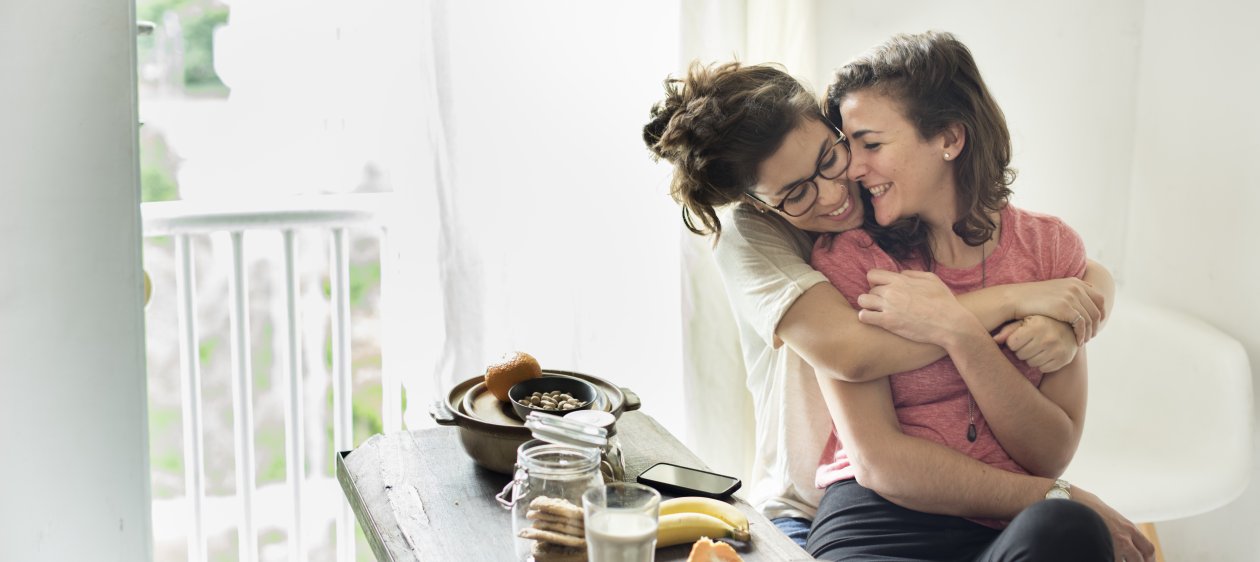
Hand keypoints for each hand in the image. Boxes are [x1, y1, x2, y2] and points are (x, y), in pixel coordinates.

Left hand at [856, 269, 982, 346]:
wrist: (950, 323)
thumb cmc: (944, 302)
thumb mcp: (932, 279)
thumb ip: (913, 274)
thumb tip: (900, 274)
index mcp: (901, 280)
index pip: (872, 274)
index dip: (875, 282)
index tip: (882, 289)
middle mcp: (892, 291)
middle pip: (869, 290)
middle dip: (875, 296)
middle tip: (885, 305)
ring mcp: (889, 307)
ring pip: (863, 301)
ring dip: (867, 305)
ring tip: (876, 311)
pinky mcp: (888, 322)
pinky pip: (864, 316)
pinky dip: (866, 317)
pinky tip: (875, 320)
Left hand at [992, 315, 1077, 371]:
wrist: (1069, 327)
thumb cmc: (1040, 322)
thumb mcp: (1024, 321)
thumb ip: (1008, 330)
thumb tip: (994, 339)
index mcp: (1036, 325)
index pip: (1012, 344)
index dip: (1013, 342)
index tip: (1020, 337)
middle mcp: (1048, 337)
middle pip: (1020, 355)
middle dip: (1022, 350)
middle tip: (1030, 343)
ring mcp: (1057, 349)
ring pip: (1031, 363)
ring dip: (1031, 357)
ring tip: (1038, 347)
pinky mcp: (1063, 359)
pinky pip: (1043, 368)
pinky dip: (1042, 363)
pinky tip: (1046, 353)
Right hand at [1007, 278, 1103, 344]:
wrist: (1015, 299)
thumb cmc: (1032, 298)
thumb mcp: (1053, 291)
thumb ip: (1068, 294)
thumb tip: (1080, 303)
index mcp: (1075, 282)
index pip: (1099, 297)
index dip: (1101, 312)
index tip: (1096, 323)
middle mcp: (1076, 287)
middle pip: (1097, 309)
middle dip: (1096, 325)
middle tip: (1091, 335)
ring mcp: (1071, 297)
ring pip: (1090, 319)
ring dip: (1090, 332)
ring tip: (1084, 340)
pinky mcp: (1065, 308)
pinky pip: (1081, 325)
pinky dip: (1081, 335)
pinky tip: (1077, 341)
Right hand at [1072, 487, 1155, 561]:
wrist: (1066, 500)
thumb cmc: (1082, 503)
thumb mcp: (1105, 511)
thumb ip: (1114, 522)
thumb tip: (1113, 526)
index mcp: (1127, 527)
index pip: (1147, 548)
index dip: (1148, 558)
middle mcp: (1123, 538)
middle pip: (1140, 559)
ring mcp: (1112, 546)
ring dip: (1119, 561)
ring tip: (1110, 558)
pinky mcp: (1098, 549)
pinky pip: (1106, 559)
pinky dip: (1105, 558)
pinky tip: (1100, 557)